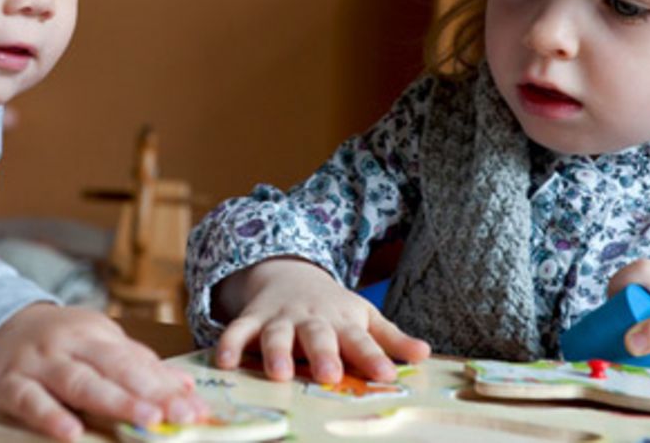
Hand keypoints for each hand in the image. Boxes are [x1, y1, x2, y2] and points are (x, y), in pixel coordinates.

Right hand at [0, 303, 207, 441]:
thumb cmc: (60, 342)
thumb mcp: (98, 344)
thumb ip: (138, 364)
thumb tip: (184, 385)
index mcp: (97, 334)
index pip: (137, 361)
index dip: (168, 387)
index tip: (196, 410)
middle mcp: (70, 345)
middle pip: (115, 368)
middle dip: (150, 393)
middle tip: (179, 414)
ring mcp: (39, 363)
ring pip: (79, 382)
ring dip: (114, 401)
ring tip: (145, 420)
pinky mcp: (8, 383)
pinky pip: (30, 400)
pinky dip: (50, 416)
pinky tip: (71, 433)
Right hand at [212, 257, 429, 384]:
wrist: (291, 275)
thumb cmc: (333, 308)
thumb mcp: (364, 317)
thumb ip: (390, 339)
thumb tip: (425, 354)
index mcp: (343, 321)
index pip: (361, 340)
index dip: (373, 357)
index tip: (387, 375)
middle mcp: (311, 319)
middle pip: (318, 336)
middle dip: (323, 354)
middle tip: (329, 375)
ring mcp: (280, 318)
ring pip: (277, 334)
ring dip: (276, 352)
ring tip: (279, 374)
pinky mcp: (252, 319)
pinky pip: (237, 331)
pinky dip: (229, 344)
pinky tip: (224, 362)